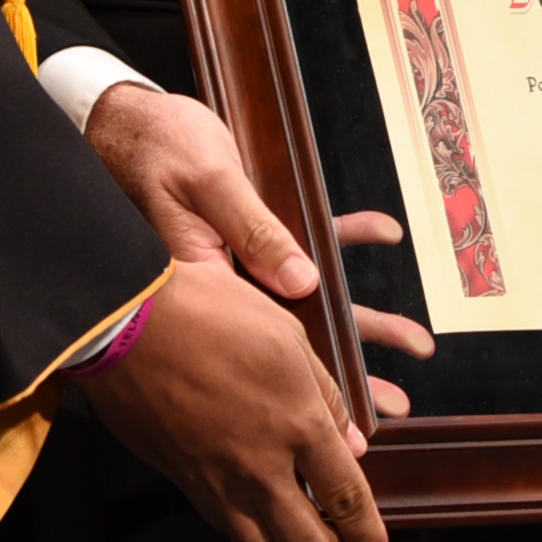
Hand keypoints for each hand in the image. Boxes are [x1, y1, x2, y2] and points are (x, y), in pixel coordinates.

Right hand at [81, 257, 391, 541]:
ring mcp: (218, 481)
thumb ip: (326, 395)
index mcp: (299, 424)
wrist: (126, 322)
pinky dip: (245, 530)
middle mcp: (261, 466)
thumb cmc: (207, 314)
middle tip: (339, 539)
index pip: (348, 500)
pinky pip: (223, 528)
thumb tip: (350, 441)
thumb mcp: (288, 336)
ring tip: (294, 526)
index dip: (369, 536)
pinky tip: (250, 503)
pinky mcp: (183, 483)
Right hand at [85, 88, 434, 422]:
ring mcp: (241, 261)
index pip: (274, 345)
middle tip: (396, 402)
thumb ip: (254, 232)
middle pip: (299, 335)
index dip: (317, 387)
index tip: (358, 415)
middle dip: (350, 367)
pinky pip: (306, 239)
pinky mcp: (249, 229)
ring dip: (361, 317)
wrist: (126, 125)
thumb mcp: (208, 186)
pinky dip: (346, 237)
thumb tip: (302, 281)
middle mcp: (230, 284)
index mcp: (212, 283)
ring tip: (414, 343)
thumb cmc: (157, 151)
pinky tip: (386, 233)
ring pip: (310, 299)